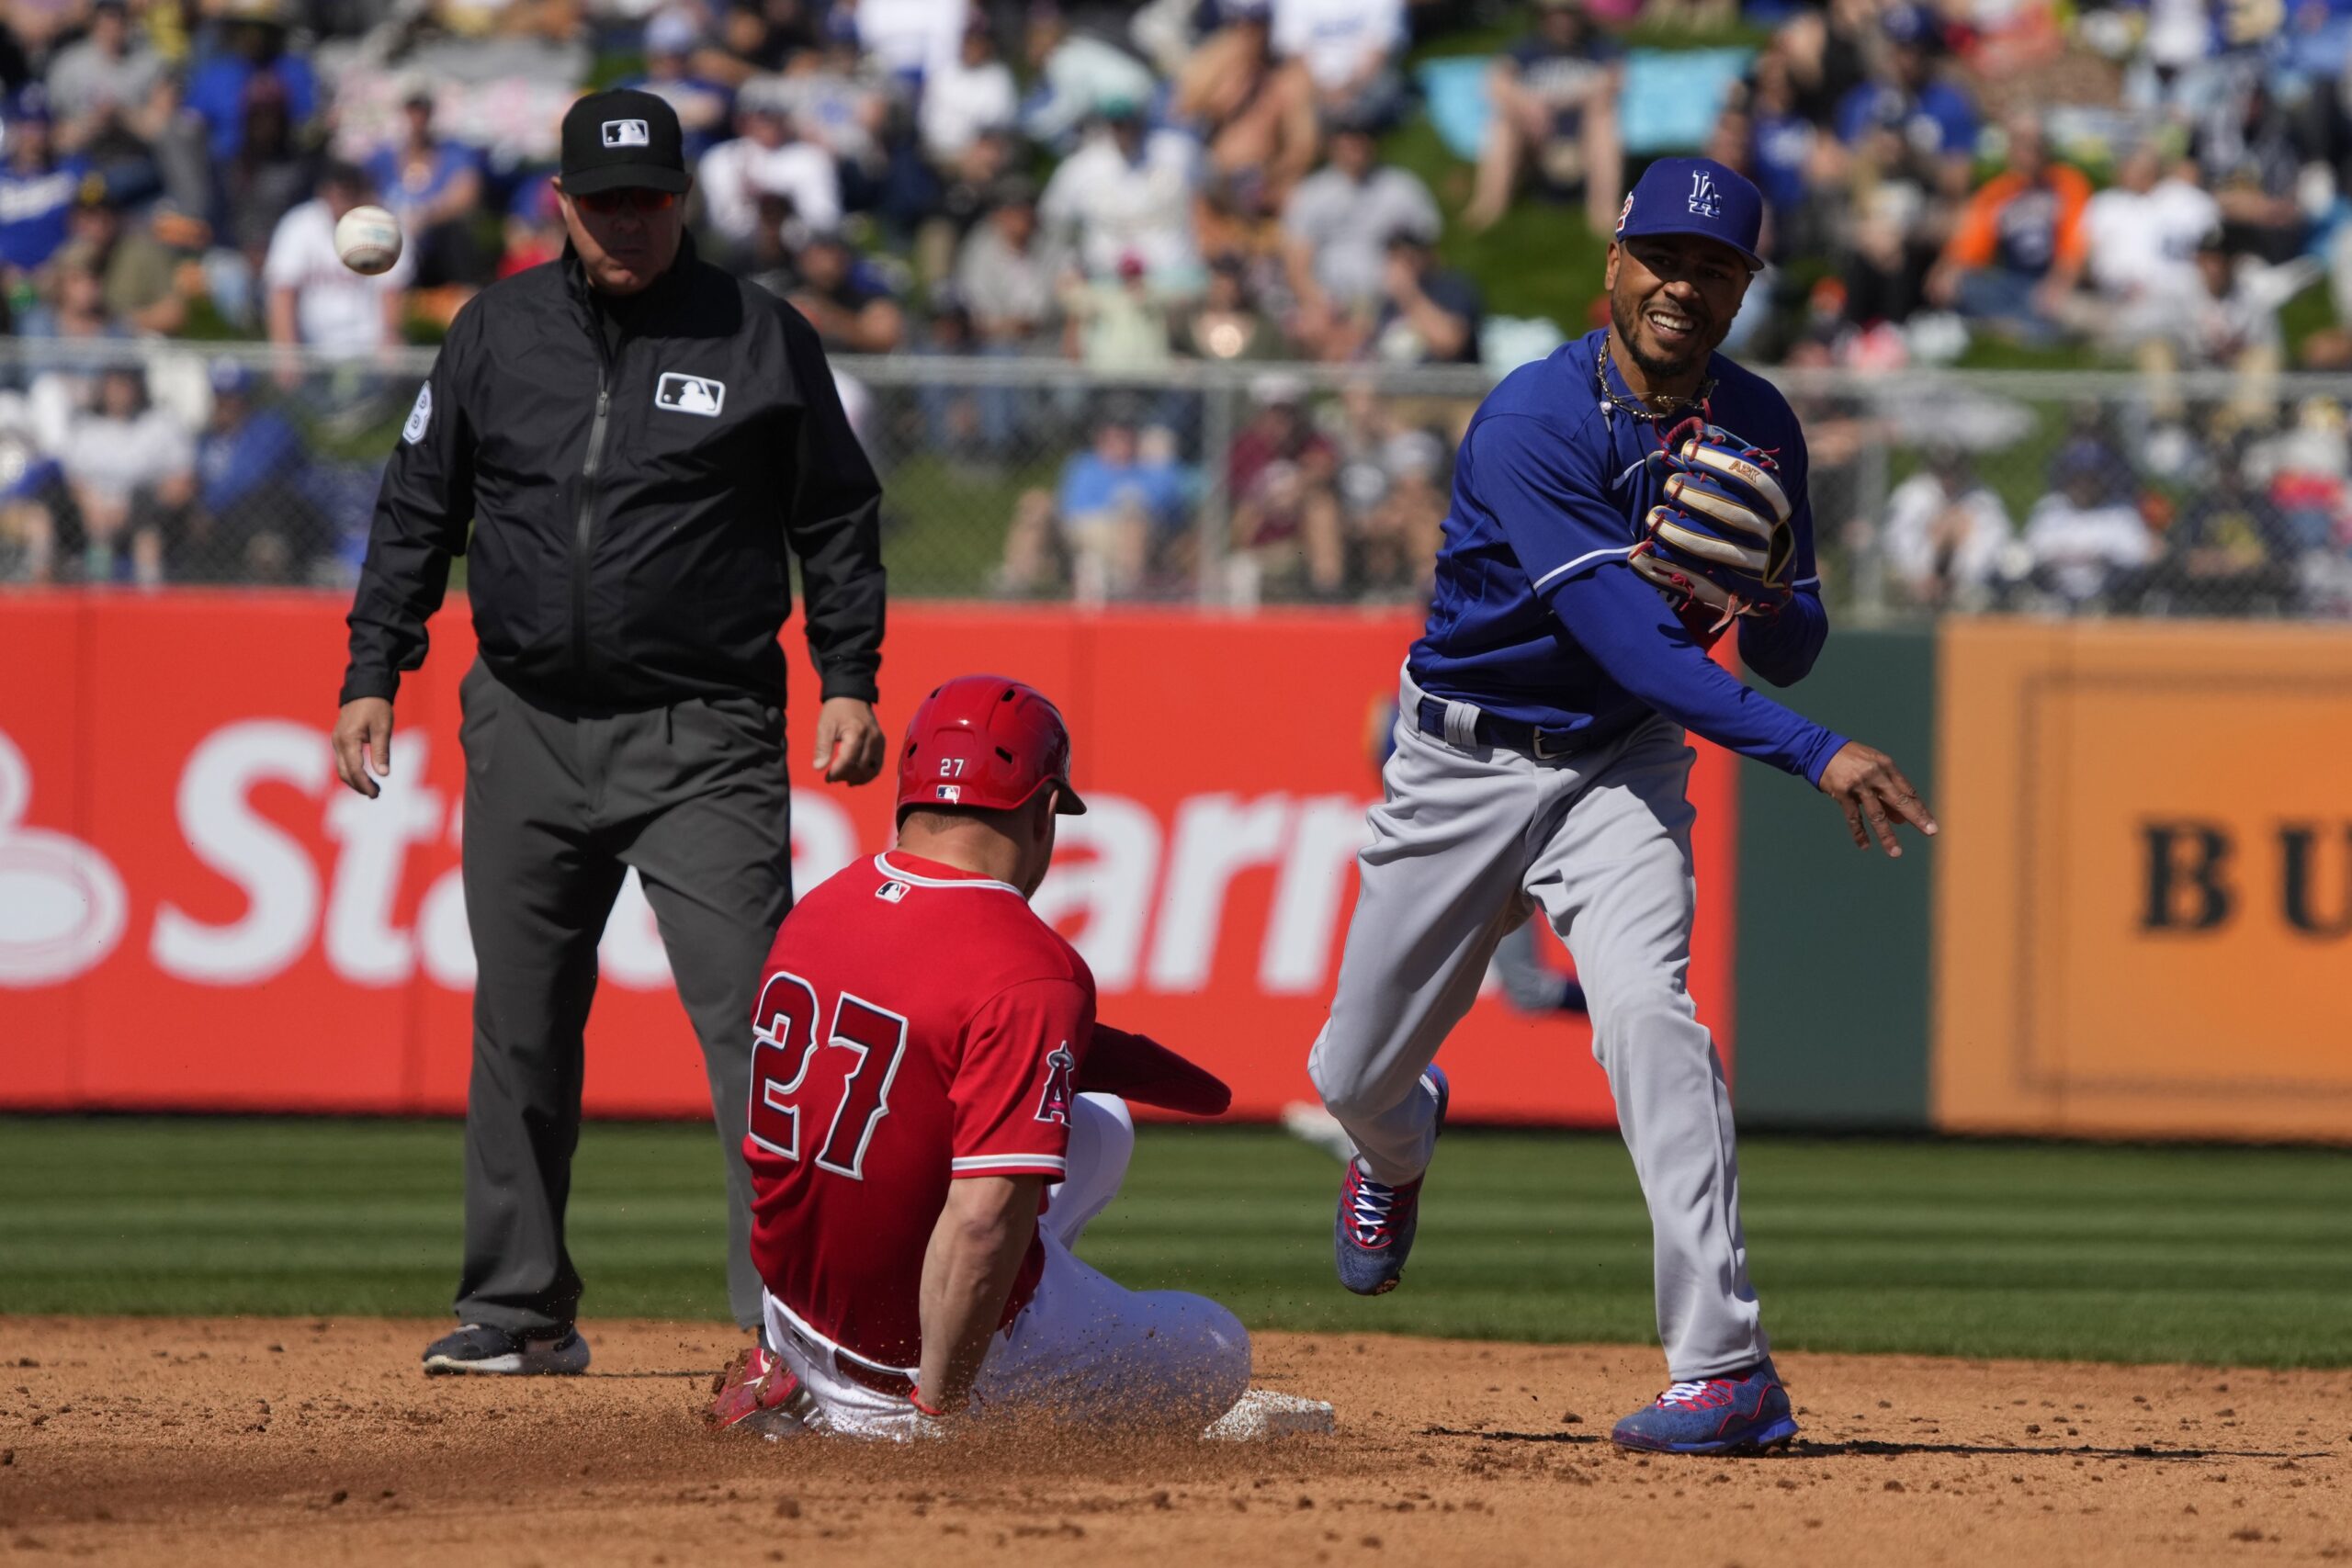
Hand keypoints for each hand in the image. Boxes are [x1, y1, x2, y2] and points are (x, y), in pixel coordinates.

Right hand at [332, 697, 394, 798]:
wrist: (364, 689)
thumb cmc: (376, 706)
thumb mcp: (383, 728)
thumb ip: (381, 752)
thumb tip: (383, 774)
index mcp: (348, 740)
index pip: (354, 770)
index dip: (364, 784)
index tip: (376, 794)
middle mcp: (338, 742)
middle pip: (344, 772)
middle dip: (359, 786)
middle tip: (376, 795)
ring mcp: (336, 741)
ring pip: (342, 768)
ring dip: (355, 780)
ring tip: (372, 789)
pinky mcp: (339, 739)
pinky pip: (342, 760)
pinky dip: (352, 771)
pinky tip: (364, 776)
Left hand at [811, 696, 884, 783]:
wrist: (852, 696)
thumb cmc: (836, 711)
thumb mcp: (825, 726)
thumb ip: (822, 747)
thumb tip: (819, 768)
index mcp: (857, 731)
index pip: (848, 760)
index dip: (837, 772)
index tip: (826, 778)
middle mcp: (872, 737)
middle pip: (860, 767)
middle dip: (845, 776)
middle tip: (832, 778)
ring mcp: (879, 741)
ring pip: (871, 770)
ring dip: (857, 779)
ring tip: (843, 779)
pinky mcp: (881, 744)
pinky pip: (877, 766)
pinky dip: (867, 775)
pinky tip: (855, 778)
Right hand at [1816, 740, 1937, 857]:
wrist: (1820, 749)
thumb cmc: (1850, 760)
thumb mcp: (1873, 768)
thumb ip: (1887, 791)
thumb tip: (1901, 819)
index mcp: (1886, 765)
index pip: (1907, 790)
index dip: (1919, 808)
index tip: (1930, 824)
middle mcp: (1875, 774)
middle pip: (1898, 800)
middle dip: (1916, 817)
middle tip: (1930, 831)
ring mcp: (1858, 784)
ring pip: (1876, 813)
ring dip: (1886, 834)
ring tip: (1896, 852)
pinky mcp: (1842, 792)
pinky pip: (1853, 817)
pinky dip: (1859, 833)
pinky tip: (1865, 846)